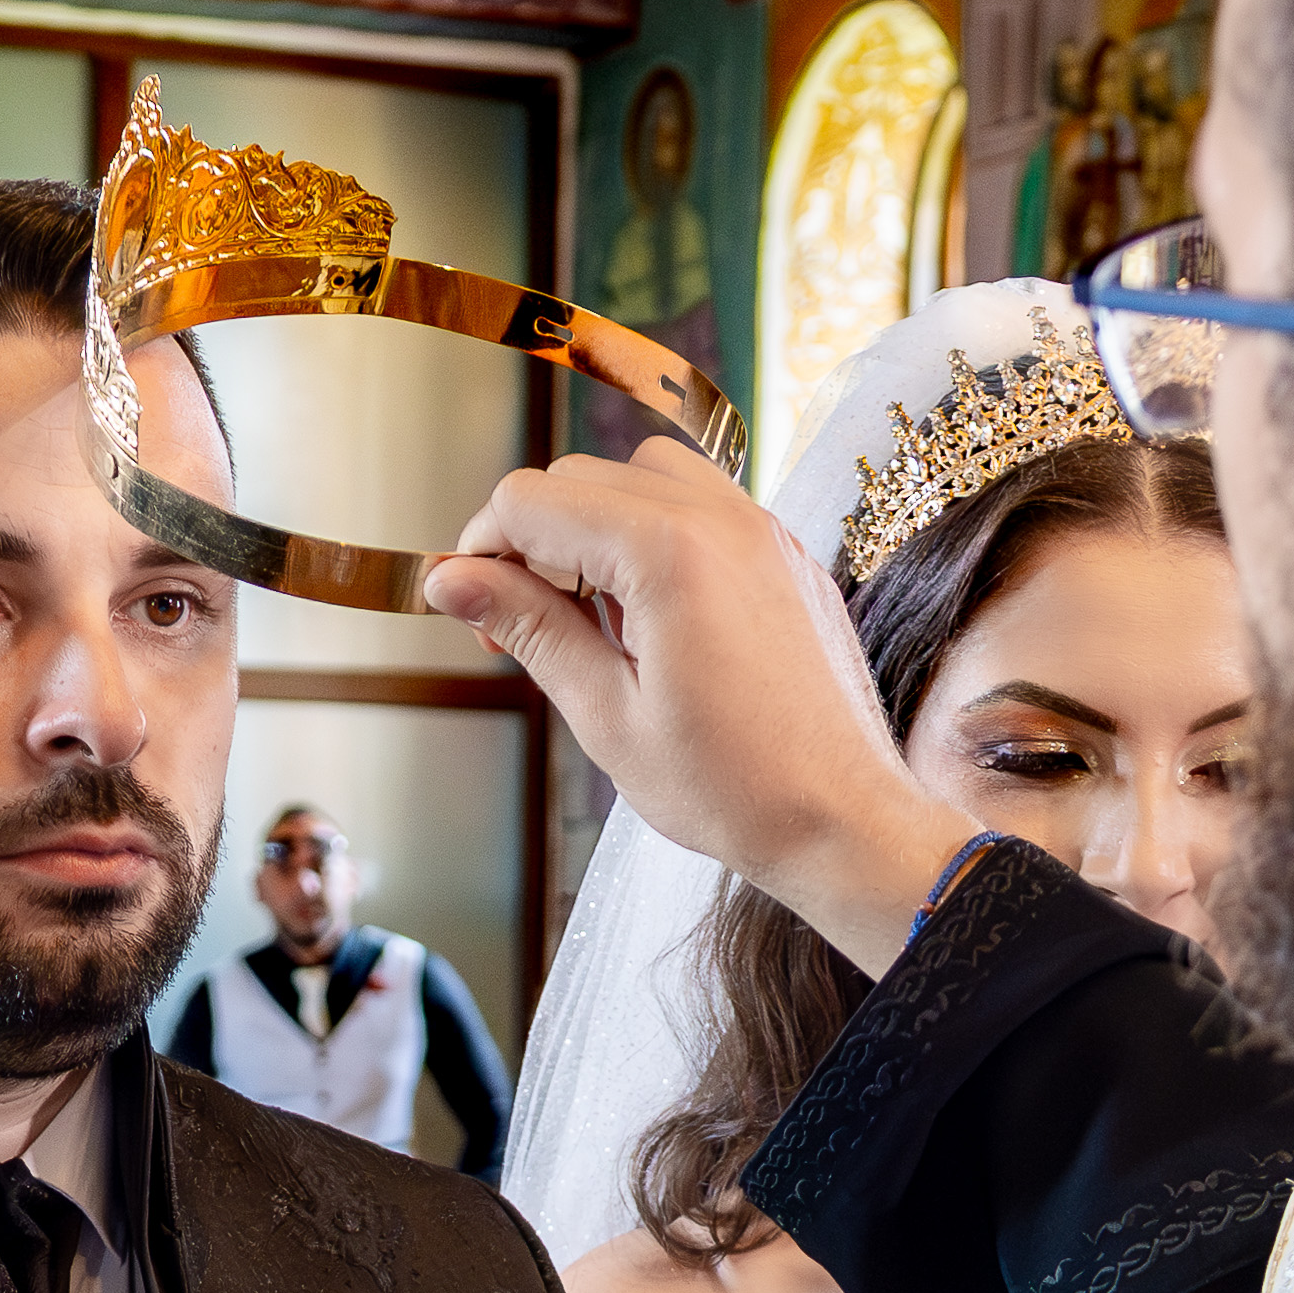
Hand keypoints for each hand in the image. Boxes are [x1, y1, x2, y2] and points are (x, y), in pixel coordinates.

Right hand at [427, 443, 970, 974]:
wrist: (843, 818)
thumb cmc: (735, 788)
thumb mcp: (606, 714)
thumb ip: (527, 627)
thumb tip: (450, 580)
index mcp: (667, 552)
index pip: (531, 501)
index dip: (480, 549)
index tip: (469, 607)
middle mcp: (720, 518)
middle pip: (580, 477)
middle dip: (534, 540)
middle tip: (520, 627)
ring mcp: (761, 530)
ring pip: (642, 474)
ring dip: (596, 526)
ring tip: (591, 616)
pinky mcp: (784, 552)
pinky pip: (701, 504)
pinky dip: (655, 535)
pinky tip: (651, 615)